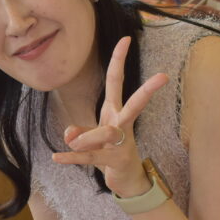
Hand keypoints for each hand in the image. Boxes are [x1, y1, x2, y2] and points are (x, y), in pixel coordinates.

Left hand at [51, 36, 168, 196]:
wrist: (126, 180)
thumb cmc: (109, 151)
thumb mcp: (92, 138)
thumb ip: (79, 132)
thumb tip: (69, 133)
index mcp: (114, 111)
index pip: (117, 81)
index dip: (119, 60)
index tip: (125, 39)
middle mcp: (120, 124)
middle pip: (134, 104)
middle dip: (147, 91)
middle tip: (163, 76)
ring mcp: (120, 143)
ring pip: (104, 133)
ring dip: (86, 138)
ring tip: (72, 142)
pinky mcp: (114, 161)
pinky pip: (89, 158)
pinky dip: (71, 157)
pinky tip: (56, 156)